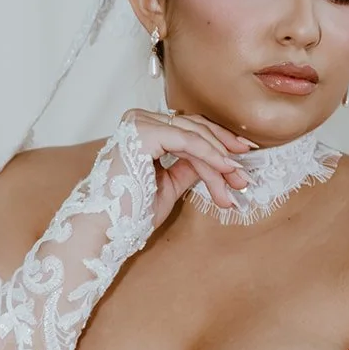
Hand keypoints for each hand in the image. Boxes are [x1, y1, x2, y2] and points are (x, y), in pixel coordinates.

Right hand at [120, 108, 255, 226]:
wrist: (104, 228)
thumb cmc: (129, 212)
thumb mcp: (170, 185)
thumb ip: (189, 168)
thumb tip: (218, 162)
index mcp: (144, 130)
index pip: (188, 129)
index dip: (219, 142)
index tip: (241, 159)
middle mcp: (140, 120)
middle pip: (194, 128)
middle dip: (225, 151)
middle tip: (243, 175)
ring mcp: (139, 123)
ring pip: (194, 136)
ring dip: (220, 161)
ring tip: (236, 182)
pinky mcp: (143, 133)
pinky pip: (187, 141)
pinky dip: (209, 155)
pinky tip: (224, 168)